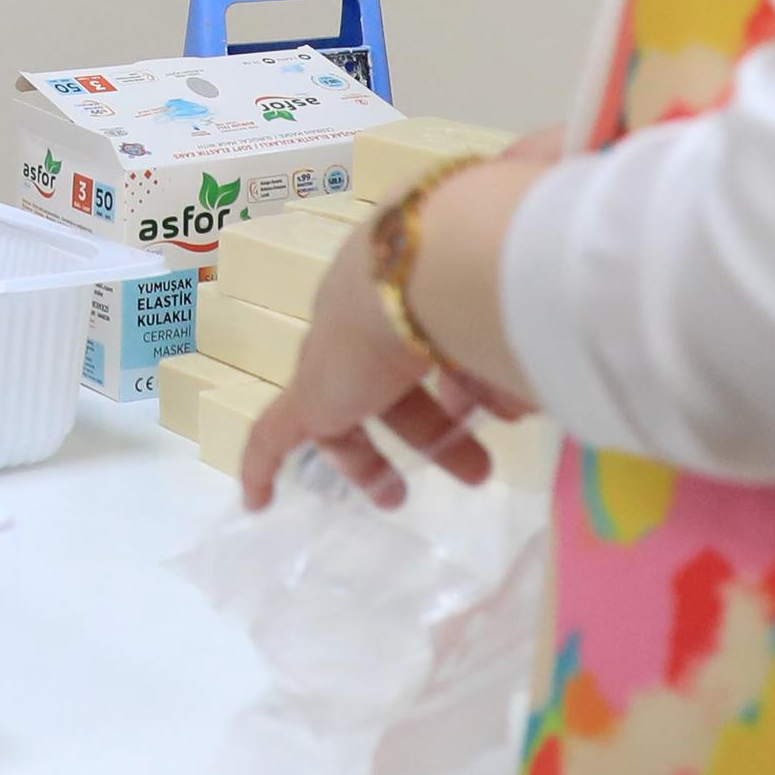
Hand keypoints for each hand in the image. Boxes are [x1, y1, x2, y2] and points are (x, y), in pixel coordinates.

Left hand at [238, 196, 500, 506]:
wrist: (430, 272)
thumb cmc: (486, 293)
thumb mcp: (507, 336)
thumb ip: (509, 369)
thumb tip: (517, 405)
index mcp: (415, 291)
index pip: (428, 344)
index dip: (459, 383)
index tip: (490, 409)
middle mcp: (369, 317)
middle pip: (394, 383)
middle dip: (436, 426)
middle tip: (477, 469)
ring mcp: (338, 353)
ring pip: (354, 410)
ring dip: (377, 460)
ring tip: (399, 502)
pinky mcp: (311, 394)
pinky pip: (277, 433)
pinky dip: (265, 465)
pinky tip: (258, 502)